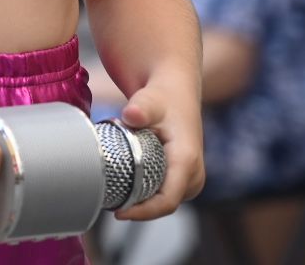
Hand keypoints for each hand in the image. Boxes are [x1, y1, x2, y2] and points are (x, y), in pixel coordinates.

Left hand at [112, 79, 203, 220]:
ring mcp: (191, 179)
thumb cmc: (163, 97)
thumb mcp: (150, 100)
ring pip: (164, 202)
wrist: (176, 92)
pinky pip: (165, 196)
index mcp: (187, 161)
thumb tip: (131, 114)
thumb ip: (140, 108)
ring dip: (142, 202)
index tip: (119, 213)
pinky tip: (126, 187)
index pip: (167, 201)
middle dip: (138, 209)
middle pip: (163, 206)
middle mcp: (194, 174)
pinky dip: (146, 195)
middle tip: (109, 201)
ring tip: (116, 193)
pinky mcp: (185, 179)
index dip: (143, 212)